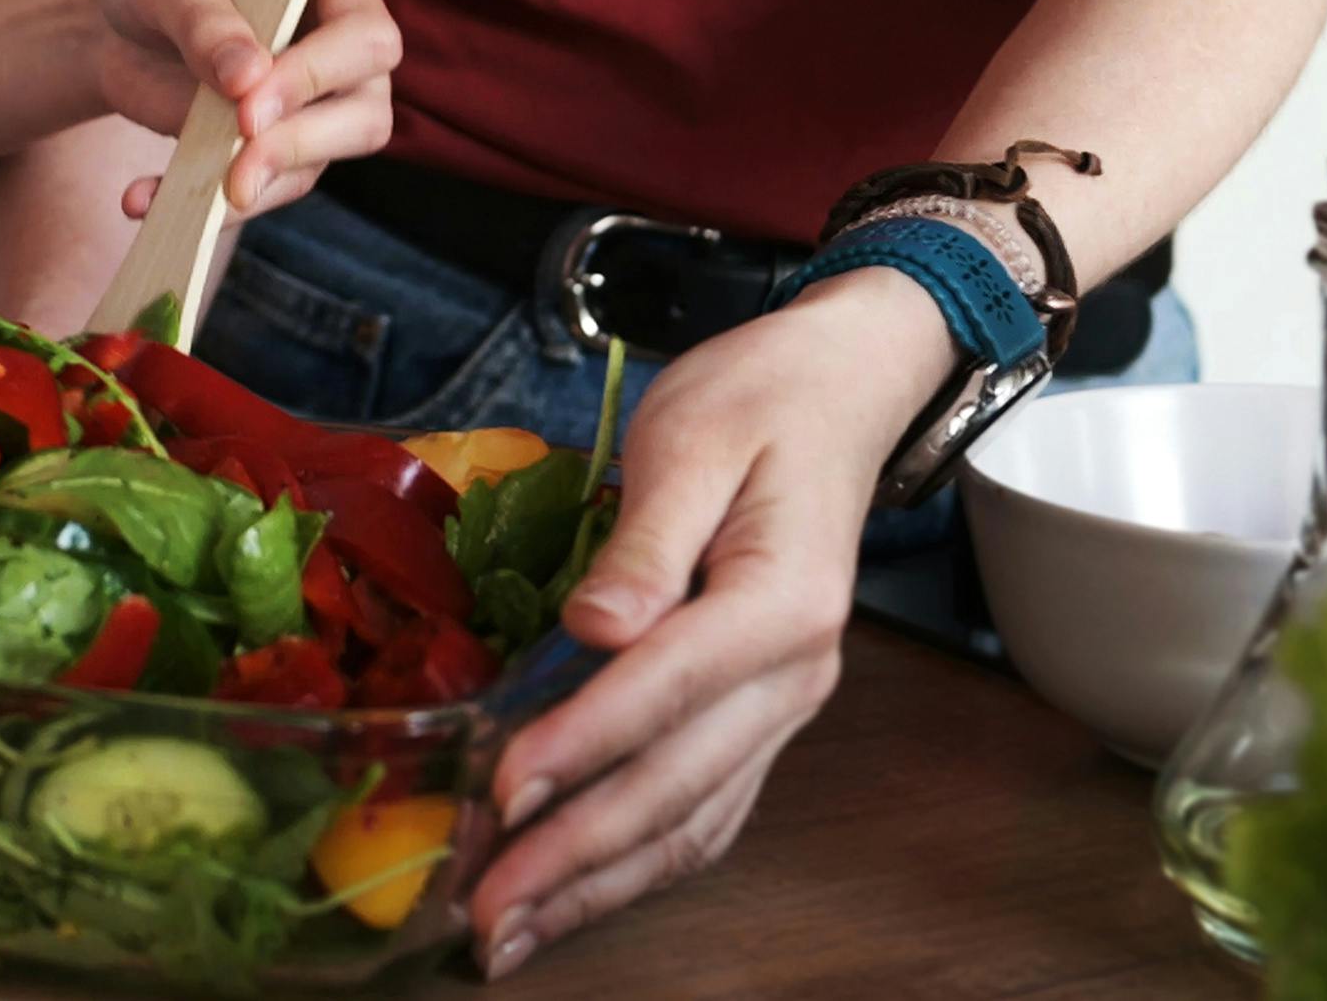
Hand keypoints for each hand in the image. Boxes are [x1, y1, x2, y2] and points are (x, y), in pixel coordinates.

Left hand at [90, 0, 397, 220]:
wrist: (111, 18)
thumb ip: (205, 20)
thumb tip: (248, 79)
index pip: (366, 39)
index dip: (316, 76)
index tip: (248, 105)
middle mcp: (341, 49)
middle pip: (366, 115)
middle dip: (299, 145)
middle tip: (234, 168)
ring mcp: (313, 106)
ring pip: (315, 164)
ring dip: (252, 188)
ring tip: (179, 194)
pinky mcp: (273, 149)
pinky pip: (260, 190)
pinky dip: (207, 206)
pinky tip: (146, 198)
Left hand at [463, 270, 953, 976]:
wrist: (843, 390)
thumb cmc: (760, 399)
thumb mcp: (692, 435)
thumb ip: (645, 537)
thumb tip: (596, 625)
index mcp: (780, 602)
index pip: (664, 690)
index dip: (577, 746)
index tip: (498, 789)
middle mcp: (795, 675)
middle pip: (676, 787)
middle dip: (574, 857)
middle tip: (484, 910)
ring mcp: (786, 707)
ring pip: (693, 823)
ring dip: (601, 886)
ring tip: (513, 935)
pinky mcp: (764, 717)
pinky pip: (706, 811)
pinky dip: (639, 865)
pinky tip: (578, 895)